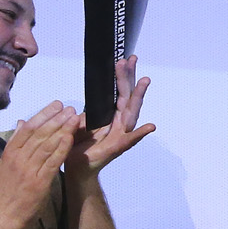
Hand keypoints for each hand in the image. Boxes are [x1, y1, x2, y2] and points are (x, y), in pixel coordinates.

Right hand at [0, 101, 81, 228]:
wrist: (4, 217)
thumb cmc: (6, 192)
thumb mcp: (5, 165)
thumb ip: (14, 144)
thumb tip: (22, 123)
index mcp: (9, 153)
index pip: (28, 128)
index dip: (43, 114)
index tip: (56, 105)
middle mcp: (18, 159)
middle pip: (39, 134)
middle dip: (56, 119)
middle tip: (70, 108)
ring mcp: (28, 170)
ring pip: (47, 145)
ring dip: (62, 129)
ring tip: (74, 118)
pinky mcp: (39, 182)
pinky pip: (52, 162)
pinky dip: (61, 148)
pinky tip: (70, 138)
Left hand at [68, 54, 154, 174]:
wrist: (77, 169)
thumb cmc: (78, 147)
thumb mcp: (77, 125)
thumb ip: (82, 115)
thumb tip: (76, 105)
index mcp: (111, 115)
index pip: (119, 91)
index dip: (122, 76)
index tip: (123, 59)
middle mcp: (120, 123)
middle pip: (128, 96)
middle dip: (130, 77)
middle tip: (131, 59)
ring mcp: (121, 134)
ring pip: (132, 112)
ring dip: (138, 96)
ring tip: (145, 81)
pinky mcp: (117, 147)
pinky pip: (131, 139)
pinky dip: (141, 133)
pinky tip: (151, 126)